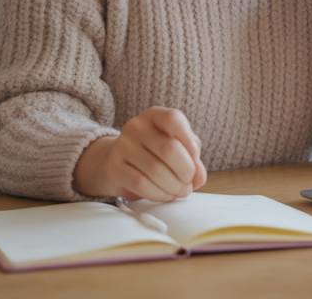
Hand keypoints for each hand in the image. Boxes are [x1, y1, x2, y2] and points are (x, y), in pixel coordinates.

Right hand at [73, 107, 206, 201]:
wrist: (112, 161)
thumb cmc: (152, 152)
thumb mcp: (175, 146)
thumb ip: (192, 157)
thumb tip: (199, 178)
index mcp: (154, 115)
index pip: (173, 119)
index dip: (188, 140)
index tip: (195, 158)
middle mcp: (136, 126)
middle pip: (169, 148)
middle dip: (185, 171)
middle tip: (189, 184)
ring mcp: (122, 145)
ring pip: (156, 169)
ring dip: (174, 186)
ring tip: (180, 192)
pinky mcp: (114, 167)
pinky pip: (141, 183)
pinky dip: (159, 193)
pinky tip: (165, 195)